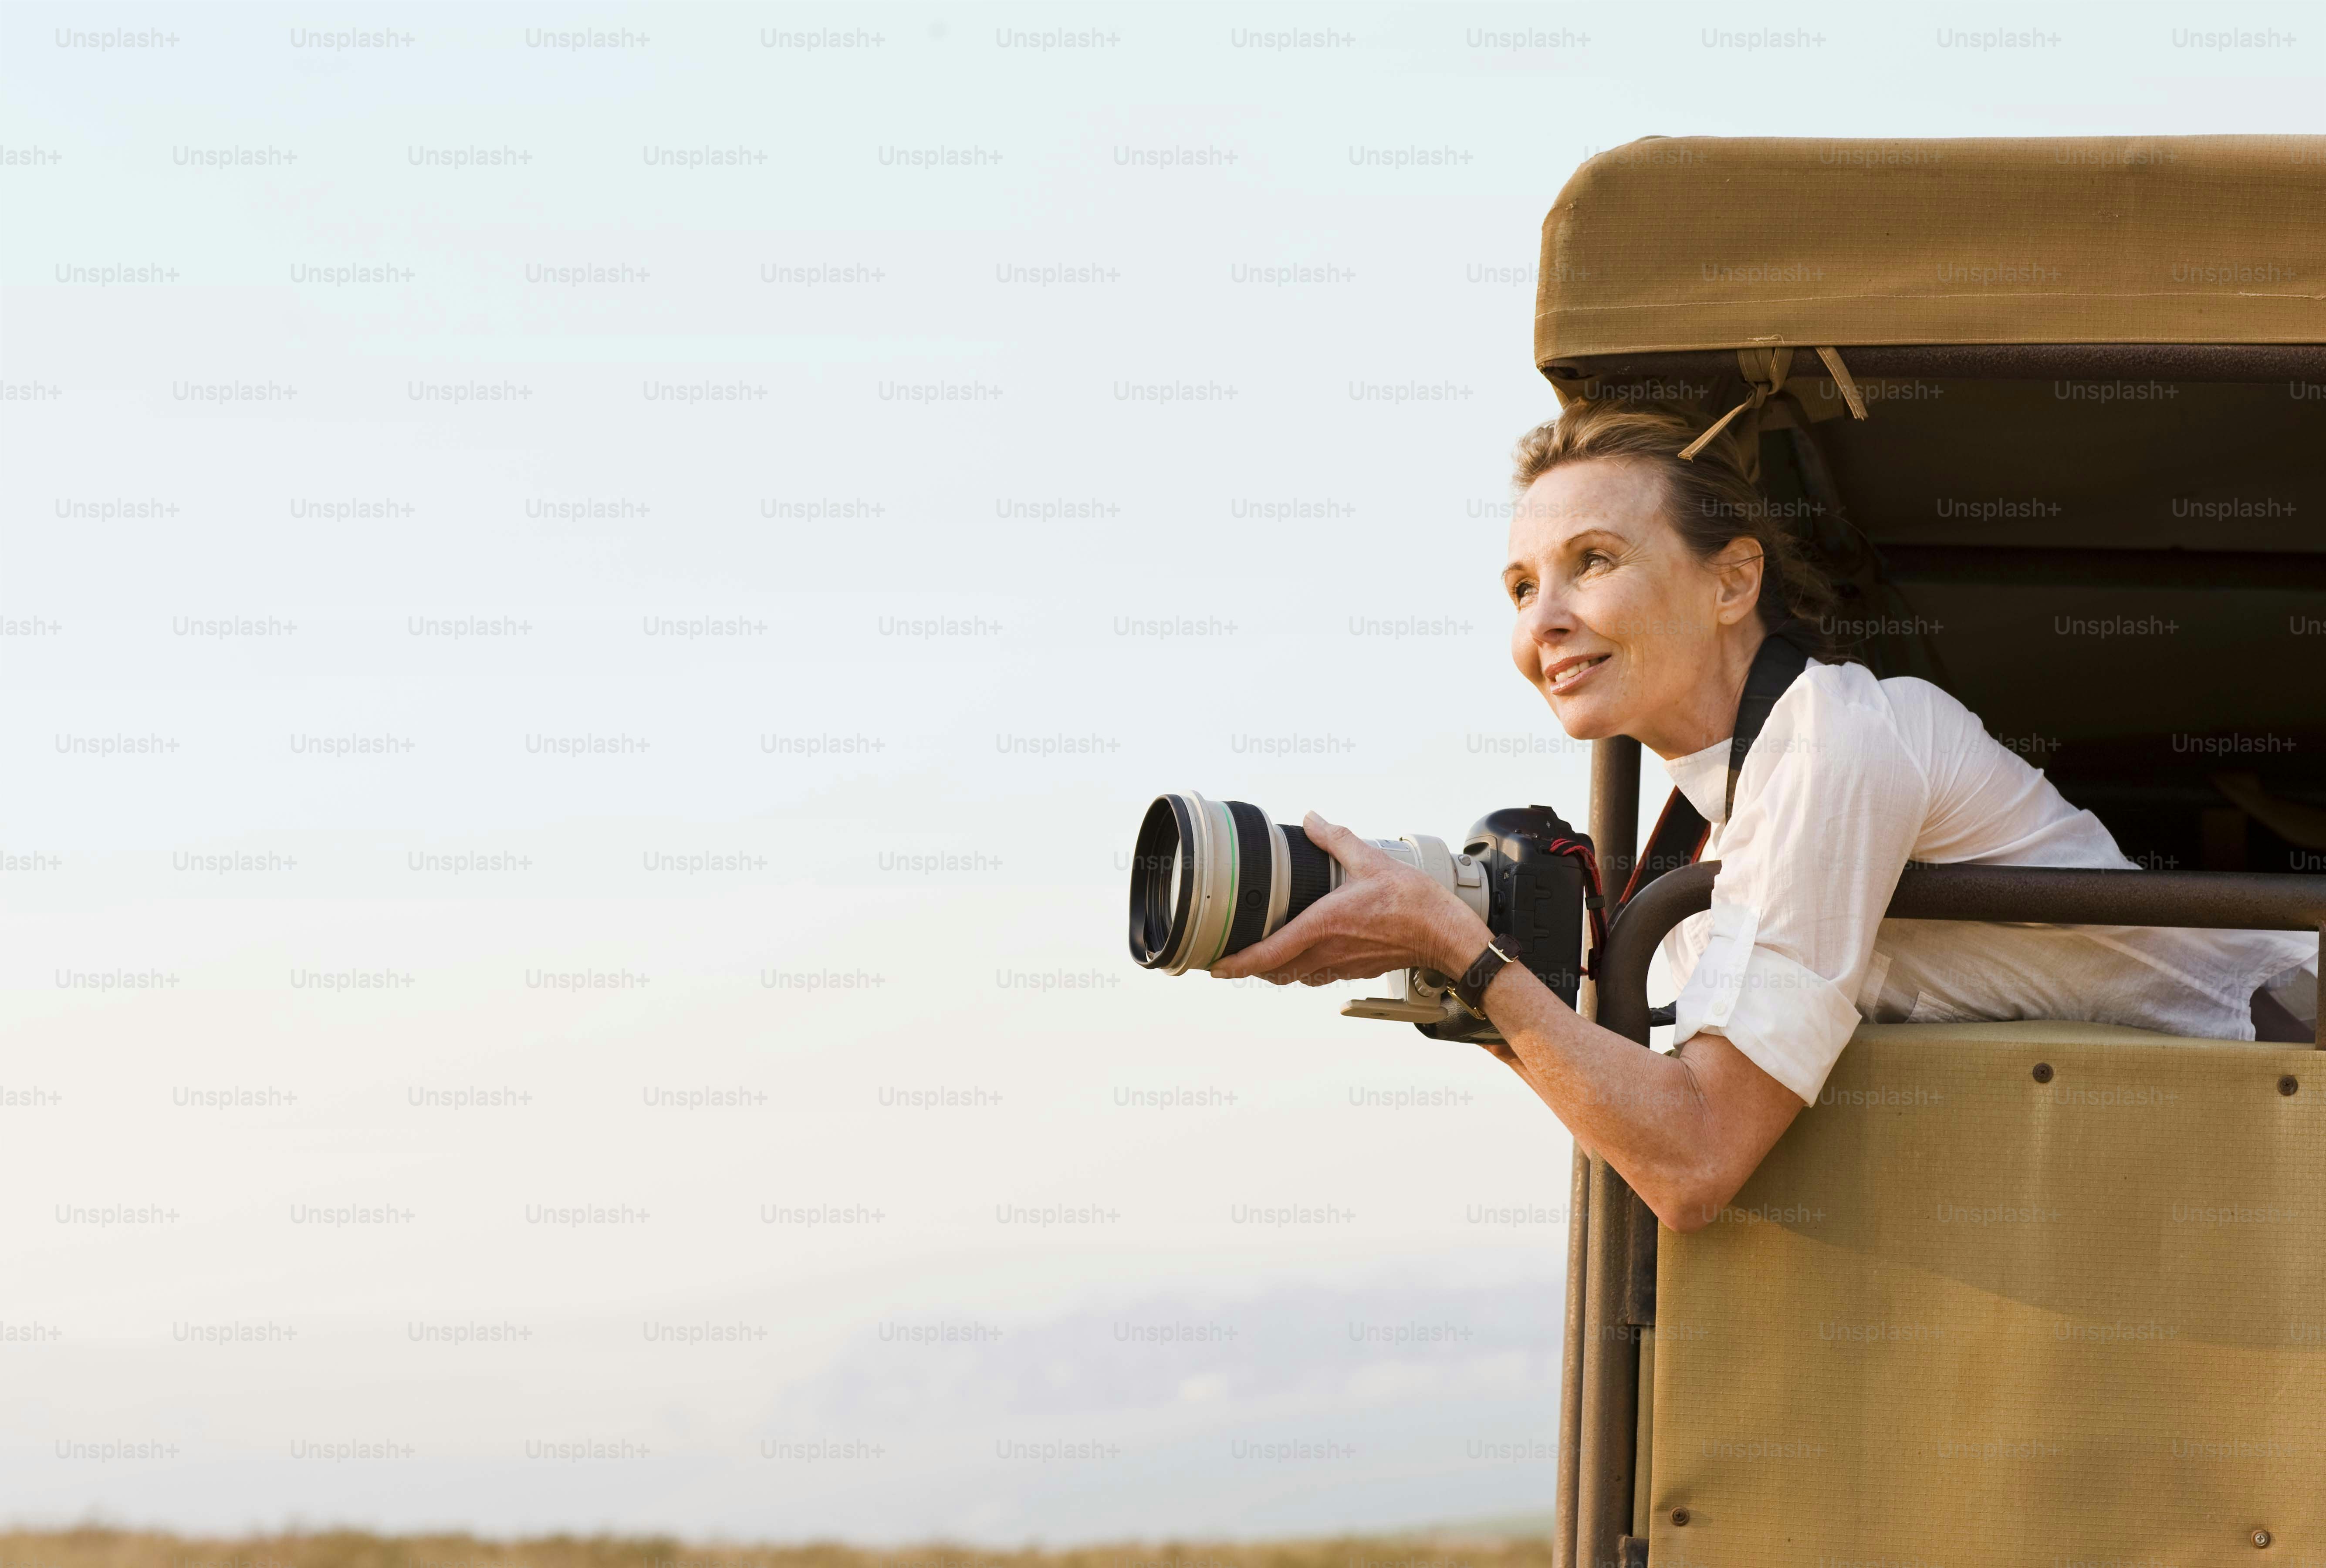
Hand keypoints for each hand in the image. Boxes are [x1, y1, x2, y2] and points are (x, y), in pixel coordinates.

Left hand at [1208, 813, 1492, 986]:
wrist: (1446, 934)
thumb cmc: (1413, 902)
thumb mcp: (1370, 859)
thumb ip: (1336, 838)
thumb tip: (1312, 819)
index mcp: (1322, 926)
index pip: (1268, 953)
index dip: (1238, 963)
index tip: (1216, 967)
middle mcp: (1327, 952)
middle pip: (1275, 971)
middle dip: (1250, 967)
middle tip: (1231, 958)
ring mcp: (1342, 965)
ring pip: (1296, 976)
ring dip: (1276, 969)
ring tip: (1261, 957)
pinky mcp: (1357, 970)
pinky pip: (1319, 975)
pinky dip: (1302, 968)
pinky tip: (1305, 953)